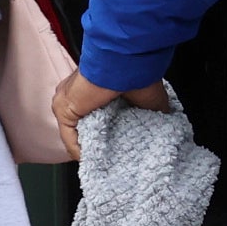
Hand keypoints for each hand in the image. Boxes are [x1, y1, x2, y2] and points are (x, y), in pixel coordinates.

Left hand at [50, 69, 170, 158]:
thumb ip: (151, 117)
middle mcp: (79, 92)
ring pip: (75, 131)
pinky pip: (69, 136)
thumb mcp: (150, 102)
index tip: (119, 148)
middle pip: (84, 125)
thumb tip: (163, 131)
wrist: (127, 64)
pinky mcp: (63, 107)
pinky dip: (80, 151)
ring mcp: (68, 99)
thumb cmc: (139, 73)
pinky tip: (93, 161)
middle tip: (111, 156)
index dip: (109, 134)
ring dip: (89, 147)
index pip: (97, 116)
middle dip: (97, 142)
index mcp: (98, 88)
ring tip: (103, 161)